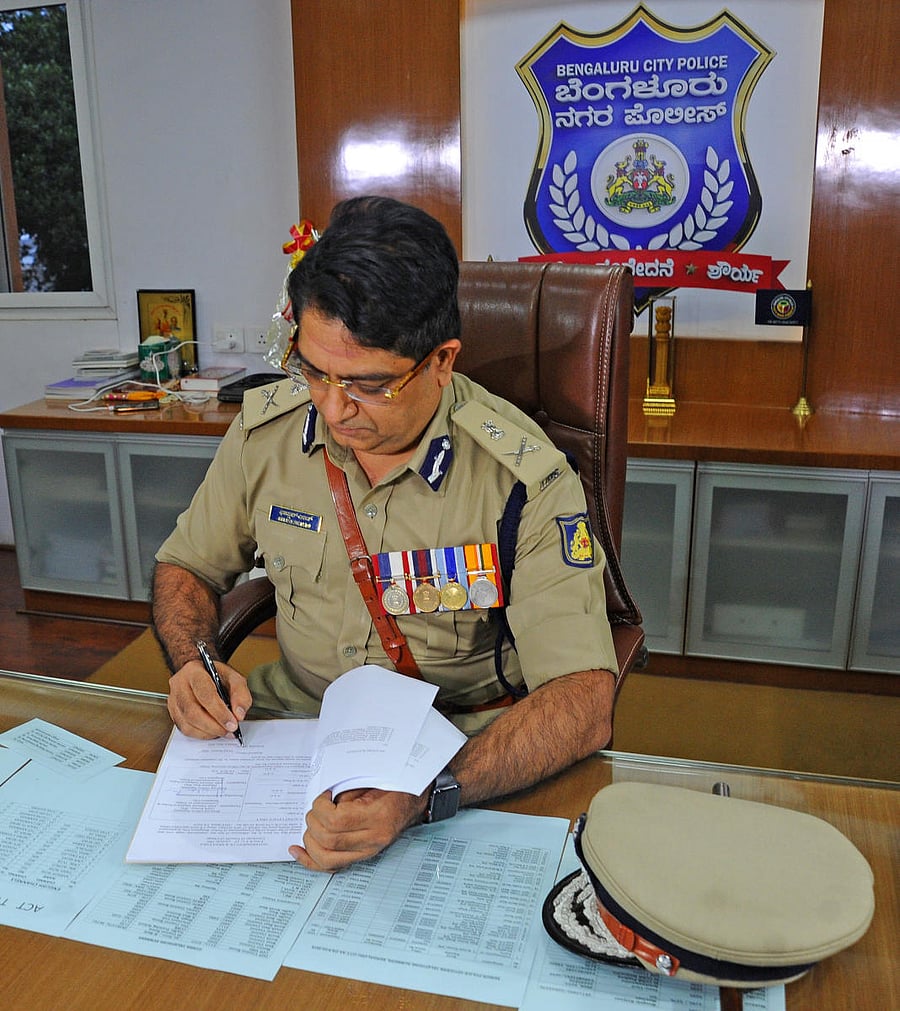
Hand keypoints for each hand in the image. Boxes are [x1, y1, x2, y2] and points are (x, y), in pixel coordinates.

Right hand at [167, 659, 251, 739]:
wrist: (203, 674)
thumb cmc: (217, 675)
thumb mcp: (234, 677)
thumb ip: (240, 694)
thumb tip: (239, 714)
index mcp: (194, 671)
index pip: (204, 694)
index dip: (219, 712)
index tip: (232, 723)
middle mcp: (179, 685)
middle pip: (192, 711)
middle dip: (213, 725)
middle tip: (229, 731)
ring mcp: (173, 700)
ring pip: (187, 723)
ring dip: (208, 732)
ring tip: (223, 731)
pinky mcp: (173, 713)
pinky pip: (185, 729)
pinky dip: (201, 734)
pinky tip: (213, 731)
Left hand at [290, 787, 427, 871]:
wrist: (415, 799)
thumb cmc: (398, 785)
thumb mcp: (376, 779)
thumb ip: (350, 790)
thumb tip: (326, 799)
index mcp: (378, 817)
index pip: (337, 820)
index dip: (321, 807)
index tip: (323, 796)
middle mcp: (373, 839)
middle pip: (328, 841)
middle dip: (313, 821)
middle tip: (316, 807)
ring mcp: (368, 851)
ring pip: (326, 859)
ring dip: (310, 840)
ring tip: (312, 823)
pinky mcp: (362, 856)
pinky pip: (331, 867)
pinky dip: (309, 861)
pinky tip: (297, 851)